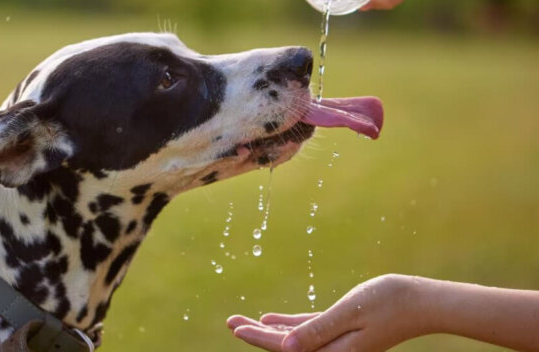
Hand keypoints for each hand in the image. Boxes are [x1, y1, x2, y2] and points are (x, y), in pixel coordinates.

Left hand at [227, 274, 426, 351]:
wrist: (421, 302)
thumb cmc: (388, 303)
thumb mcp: (349, 313)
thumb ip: (317, 331)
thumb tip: (287, 348)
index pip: (286, 349)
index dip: (258, 338)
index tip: (235, 328)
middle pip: (285, 347)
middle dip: (256, 335)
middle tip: (229, 322)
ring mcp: (338, 344)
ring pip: (294, 339)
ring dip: (268, 330)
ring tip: (241, 321)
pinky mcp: (343, 332)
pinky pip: (308, 330)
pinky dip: (289, 325)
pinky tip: (270, 318)